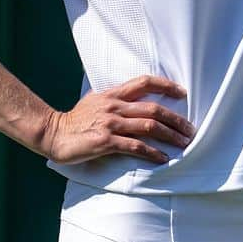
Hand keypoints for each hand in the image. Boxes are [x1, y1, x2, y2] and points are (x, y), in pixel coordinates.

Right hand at [43, 76, 194, 166]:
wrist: (52, 134)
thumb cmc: (74, 120)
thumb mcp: (93, 101)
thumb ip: (111, 99)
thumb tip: (126, 97)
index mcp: (113, 95)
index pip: (144, 82)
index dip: (166, 85)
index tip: (183, 92)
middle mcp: (114, 106)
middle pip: (154, 108)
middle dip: (176, 119)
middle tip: (190, 130)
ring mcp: (110, 123)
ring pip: (149, 127)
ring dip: (171, 136)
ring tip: (184, 144)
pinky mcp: (106, 141)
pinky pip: (136, 146)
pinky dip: (153, 153)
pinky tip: (163, 159)